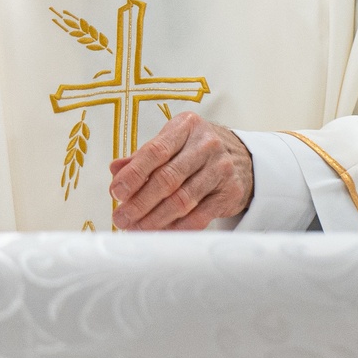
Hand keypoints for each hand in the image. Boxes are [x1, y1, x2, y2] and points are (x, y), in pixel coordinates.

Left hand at [110, 113, 253, 230]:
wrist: (241, 157)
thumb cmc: (195, 150)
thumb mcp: (170, 143)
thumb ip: (141, 157)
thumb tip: (116, 171)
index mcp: (186, 127)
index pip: (155, 151)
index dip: (134, 174)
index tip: (117, 192)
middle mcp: (206, 145)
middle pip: (168, 178)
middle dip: (140, 202)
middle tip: (121, 218)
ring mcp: (221, 169)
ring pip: (182, 200)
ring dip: (155, 219)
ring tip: (136, 228)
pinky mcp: (230, 192)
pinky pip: (200, 216)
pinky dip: (177, 227)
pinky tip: (161, 231)